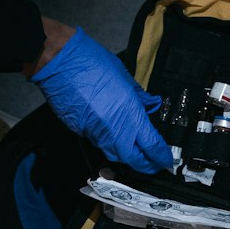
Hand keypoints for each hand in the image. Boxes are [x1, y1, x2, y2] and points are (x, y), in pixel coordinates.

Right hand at [29, 26, 173, 173]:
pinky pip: (100, 145)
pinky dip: (111, 145)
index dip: (162, 157)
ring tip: (138, 153)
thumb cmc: (93, 63)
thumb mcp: (124, 76)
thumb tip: (151, 104)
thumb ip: (140, 95)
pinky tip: (115, 138)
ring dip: (129, 158)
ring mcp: (96, 133)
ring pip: (116, 156)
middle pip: (134, 160)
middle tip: (155, 163)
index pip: (151, 145)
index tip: (167, 160)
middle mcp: (114, 129)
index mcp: (129, 113)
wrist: (62, 64)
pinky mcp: (82, 132)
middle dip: (147, 165)